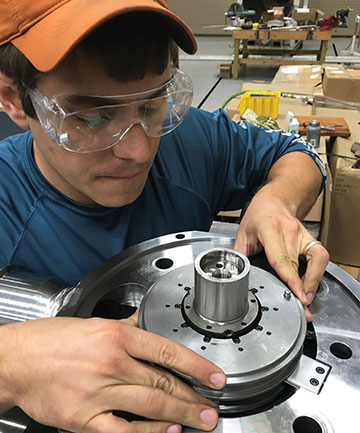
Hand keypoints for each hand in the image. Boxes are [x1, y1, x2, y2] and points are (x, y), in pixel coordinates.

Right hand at [0, 314, 225, 432]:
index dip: (196, 366)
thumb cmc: (53, 340)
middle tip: (212, 406)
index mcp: (117, 335)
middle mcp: (112, 362)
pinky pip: (123, 430)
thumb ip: (126, 327)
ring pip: (150, 406)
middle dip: (193, 397)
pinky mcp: (84, 418)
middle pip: (163, 382)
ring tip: (201, 421)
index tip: (215, 377)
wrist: (17, 360)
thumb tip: (149, 325)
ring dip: (180, 416)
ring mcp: (98, 392)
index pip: (167, 350)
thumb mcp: (94, 323)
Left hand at [234, 197, 328, 321]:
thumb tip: (236, 274)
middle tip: (302, 308)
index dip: (290, 278)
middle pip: (298, 264)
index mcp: (269, 229)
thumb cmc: (258, 216)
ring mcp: (303, 234)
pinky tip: (311, 283)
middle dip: (301, 288)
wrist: (274, 201)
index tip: (297, 294)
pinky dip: (317, 272)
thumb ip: (240, 255)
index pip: (281, 258)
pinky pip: (320, 257)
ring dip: (313, 281)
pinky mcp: (310, 238)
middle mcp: (289, 232)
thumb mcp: (242, 233)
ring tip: (306, 297)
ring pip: (316, 261)